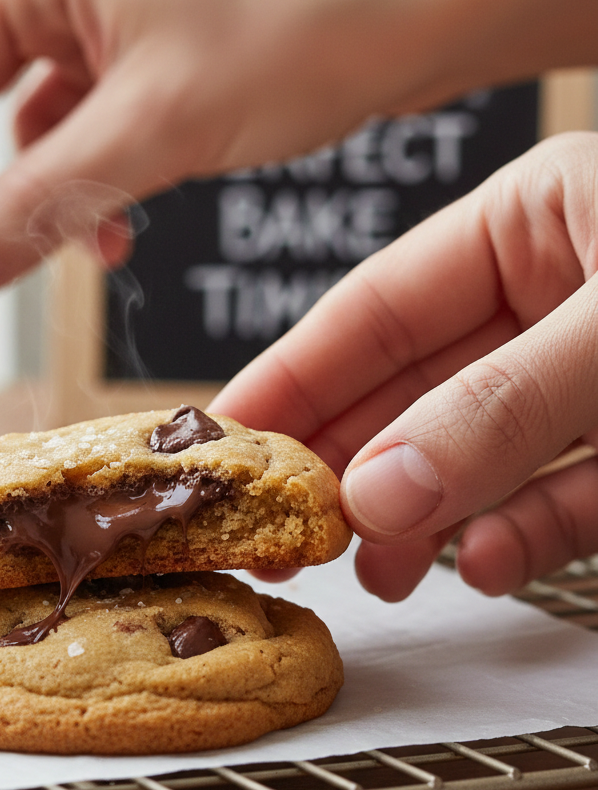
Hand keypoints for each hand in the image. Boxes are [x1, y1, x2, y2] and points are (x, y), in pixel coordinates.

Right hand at [0, 0, 500, 307]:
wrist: (420, 14)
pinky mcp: (147, 58)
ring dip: (16, 197)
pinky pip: (82, 133)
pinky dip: (81, 190)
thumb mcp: (150, 134)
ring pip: (21, 124)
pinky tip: (106, 235)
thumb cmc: (304, 33)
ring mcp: (106, 20)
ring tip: (11, 257)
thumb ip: (36, 207)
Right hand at [213, 132, 597, 600]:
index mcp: (534, 220)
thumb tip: (378, 491)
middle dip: (348, 465)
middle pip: (409, 389)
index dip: (294, 377)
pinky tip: (487, 560)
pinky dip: (525, 536)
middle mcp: (554, 295)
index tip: (228, 441)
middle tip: (285, 531)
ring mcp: (594, 376)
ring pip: (475, 453)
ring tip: (381, 569)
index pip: (375, 306)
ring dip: (426, 518)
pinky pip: (562, 498)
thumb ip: (500, 408)